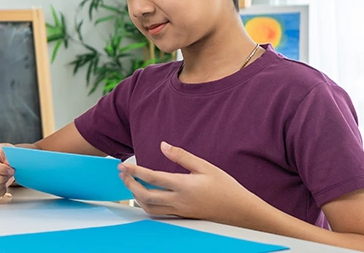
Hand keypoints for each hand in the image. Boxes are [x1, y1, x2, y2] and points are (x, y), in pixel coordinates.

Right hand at [0, 143, 15, 198]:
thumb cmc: (5, 153)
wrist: (5, 158)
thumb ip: (11, 158)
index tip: (11, 170)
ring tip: (6, 180)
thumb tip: (10, 167)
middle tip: (9, 175)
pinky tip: (4, 186)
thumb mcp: (10, 150)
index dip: (0, 169)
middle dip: (0, 179)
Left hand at [118, 141, 261, 222]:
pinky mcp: (182, 217)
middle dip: (130, 185)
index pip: (152, 178)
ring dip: (136, 196)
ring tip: (130, 183)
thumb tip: (163, 145)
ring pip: (149, 208)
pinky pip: (158, 213)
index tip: (124, 165)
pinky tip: (145, 195)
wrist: (241, 212)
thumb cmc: (226, 187)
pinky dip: (147, 205)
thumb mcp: (205, 167)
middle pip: (145, 196)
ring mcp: (180, 211)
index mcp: (184, 186)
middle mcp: (179, 201)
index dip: (135, 171)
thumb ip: (182, 156)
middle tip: (122, 174)